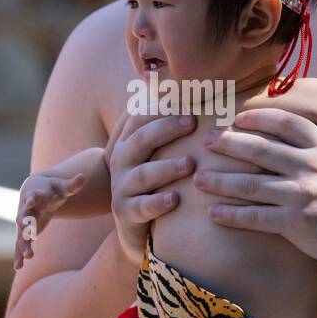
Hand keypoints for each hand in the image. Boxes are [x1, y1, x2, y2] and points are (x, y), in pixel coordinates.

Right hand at [14, 172, 86, 269]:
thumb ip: (72, 185)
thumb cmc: (51, 190)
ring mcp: (23, 223)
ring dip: (23, 245)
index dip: (32, 198)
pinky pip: (20, 245)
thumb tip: (83, 177)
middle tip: (24, 226)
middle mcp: (26, 210)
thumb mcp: (61, 187)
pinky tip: (18, 267)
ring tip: (28, 256)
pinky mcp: (24, 233)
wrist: (34, 193)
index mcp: (35, 197)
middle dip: (24, 222)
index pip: (33, 197)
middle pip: (23, 217)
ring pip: (21, 235)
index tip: (31, 200)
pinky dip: (18, 255)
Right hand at [108, 113, 195, 261]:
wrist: (137, 226)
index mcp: (129, 142)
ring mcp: (121, 187)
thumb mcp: (158, 153)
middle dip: (166, 129)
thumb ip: (170, 127)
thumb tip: (195, 91)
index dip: (161, 108)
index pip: (139, 118)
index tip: (188, 102)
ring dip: (167, 167)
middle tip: (192, 122)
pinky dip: (157, 202)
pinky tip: (175, 199)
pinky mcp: (126, 212)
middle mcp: (121, 161)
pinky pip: (141, 207)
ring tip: (190, 164)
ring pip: (143, 174)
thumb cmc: (156, 181)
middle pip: (141, 140)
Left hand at [194, 108, 316, 263]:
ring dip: (220, 181)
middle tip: (205, 142)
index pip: (282, 122)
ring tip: (199, 179)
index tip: (235, 119)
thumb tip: (289, 128)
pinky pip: (254, 216)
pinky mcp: (296, 221)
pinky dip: (231, 214)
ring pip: (250, 183)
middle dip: (227, 144)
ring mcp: (303, 193)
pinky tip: (213, 213)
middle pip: (259, 149)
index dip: (255, 118)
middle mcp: (311, 164)